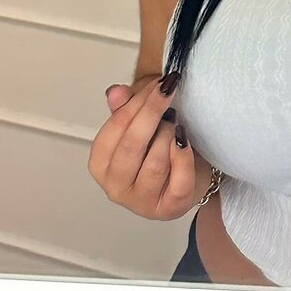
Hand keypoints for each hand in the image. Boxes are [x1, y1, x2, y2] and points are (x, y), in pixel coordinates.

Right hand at [89, 74, 198, 220]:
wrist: (190, 177)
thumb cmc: (160, 149)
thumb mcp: (141, 126)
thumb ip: (126, 109)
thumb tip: (115, 92)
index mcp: (101, 164)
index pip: (114, 129)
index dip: (136, 102)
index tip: (157, 82)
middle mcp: (115, 187)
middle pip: (132, 145)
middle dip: (152, 112)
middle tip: (170, 89)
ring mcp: (142, 202)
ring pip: (154, 163)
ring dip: (168, 135)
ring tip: (176, 121)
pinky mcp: (169, 208)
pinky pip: (178, 180)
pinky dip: (183, 157)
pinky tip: (185, 140)